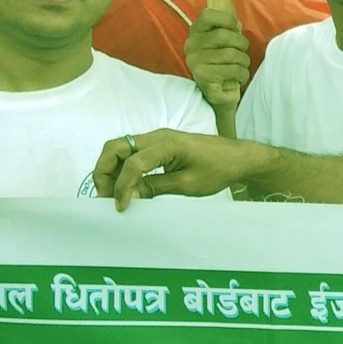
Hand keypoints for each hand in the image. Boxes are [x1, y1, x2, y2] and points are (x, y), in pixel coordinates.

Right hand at [93, 129, 261, 210]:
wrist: (239, 158)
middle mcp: (158, 136)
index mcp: (166, 144)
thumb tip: (128, 196)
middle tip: (105, 196)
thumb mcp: (187, 185)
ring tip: (113, 193)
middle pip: (114, 147)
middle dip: (104, 171)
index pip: (132, 164)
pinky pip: (132, 152)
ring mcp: (158, 138)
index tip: (121, 207)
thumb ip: (155, 188)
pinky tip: (127, 185)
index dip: (122, 186)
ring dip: (111, 169)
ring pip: (120, 148)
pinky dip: (123, 167)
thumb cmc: (218, 170)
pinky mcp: (161, 144)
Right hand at [183, 8, 248, 110]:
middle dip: (242, 44)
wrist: (217, 94)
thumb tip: (237, 25)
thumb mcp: (224, 43)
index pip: (207, 15)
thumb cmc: (224, 64)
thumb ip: (228, 30)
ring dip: (244, 61)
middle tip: (242, 53)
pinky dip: (243, 74)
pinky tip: (239, 78)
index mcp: (195, 32)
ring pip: (231, 54)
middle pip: (224, 35)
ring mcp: (195, 61)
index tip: (236, 28)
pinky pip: (233, 69)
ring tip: (241, 67)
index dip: (227, 19)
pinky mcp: (203, 77)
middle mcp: (191, 45)